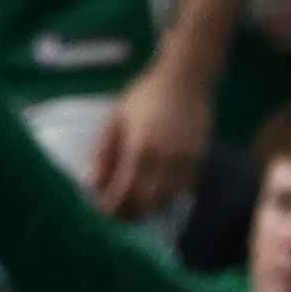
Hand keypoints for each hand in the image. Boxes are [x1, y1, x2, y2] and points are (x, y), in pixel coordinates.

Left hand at [85, 62, 207, 219]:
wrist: (186, 78)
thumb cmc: (145, 95)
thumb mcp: (116, 118)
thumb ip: (103, 152)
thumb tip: (89, 183)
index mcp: (140, 148)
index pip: (125, 192)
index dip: (112, 206)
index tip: (101, 209)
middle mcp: (166, 159)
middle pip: (147, 203)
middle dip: (130, 213)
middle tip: (117, 213)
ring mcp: (186, 161)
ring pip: (168, 200)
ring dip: (150, 207)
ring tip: (134, 205)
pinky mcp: (200, 159)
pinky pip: (184, 190)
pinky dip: (168, 196)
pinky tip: (156, 191)